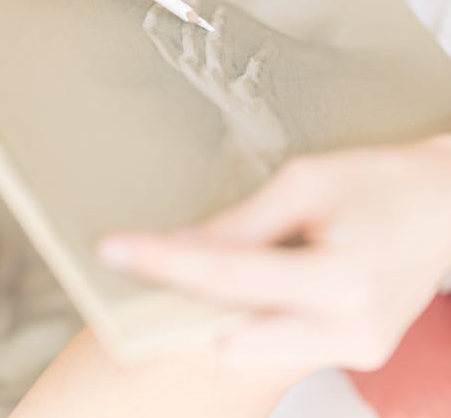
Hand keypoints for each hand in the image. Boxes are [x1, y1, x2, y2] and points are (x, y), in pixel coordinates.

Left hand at [99, 136, 450, 370]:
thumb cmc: (381, 182)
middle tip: (148, 261)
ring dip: (215, 309)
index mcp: (340, 281)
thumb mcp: (307, 183)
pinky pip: (278, 342)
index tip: (115, 251)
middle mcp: (349, 331)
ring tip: (202, 264)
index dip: (164, 263)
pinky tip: (246, 280)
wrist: (440, 206)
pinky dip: (250, 315)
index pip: (229, 277)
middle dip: (184, 300)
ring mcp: (354, 350)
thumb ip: (245, 224)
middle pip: (231, 329)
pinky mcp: (355, 351)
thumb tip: (184, 245)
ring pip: (250, 345)